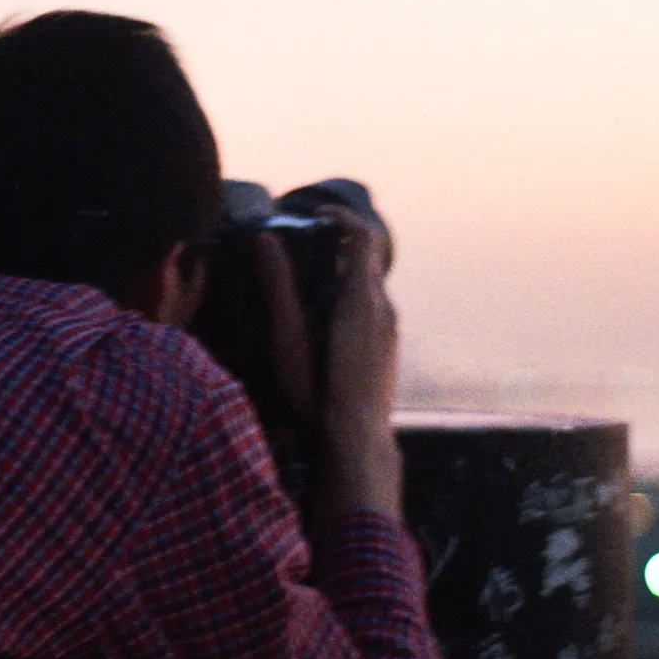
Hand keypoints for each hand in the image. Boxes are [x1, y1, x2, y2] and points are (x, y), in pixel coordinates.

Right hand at [254, 210, 402, 520]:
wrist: (356, 443)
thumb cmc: (317, 395)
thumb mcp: (289, 339)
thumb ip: (279, 287)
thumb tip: (268, 240)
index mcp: (362, 300)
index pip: (362, 236)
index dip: (339, 217)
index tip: (315, 214)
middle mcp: (384, 309)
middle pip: (367, 258)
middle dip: (336, 243)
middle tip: (302, 243)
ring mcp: (390, 329)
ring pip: (371, 283)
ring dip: (342, 271)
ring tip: (306, 278)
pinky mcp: (387, 347)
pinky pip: (372, 306)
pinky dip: (350, 294)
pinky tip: (322, 315)